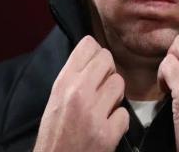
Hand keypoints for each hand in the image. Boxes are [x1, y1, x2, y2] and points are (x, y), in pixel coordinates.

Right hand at [33, 35, 128, 151]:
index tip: (94, 66)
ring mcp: (93, 113)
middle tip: (101, 88)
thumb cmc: (54, 133)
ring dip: (115, 96)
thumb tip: (94, 56)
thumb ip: (73, 76)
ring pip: (119, 83)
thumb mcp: (55, 98)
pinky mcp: (106, 134)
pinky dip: (118, 122)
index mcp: (63, 82)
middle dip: (108, 72)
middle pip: (107, 59)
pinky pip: (124, 113)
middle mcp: (78, 92)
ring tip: (103, 108)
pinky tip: (106, 128)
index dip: (95, 54)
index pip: (88, 44)